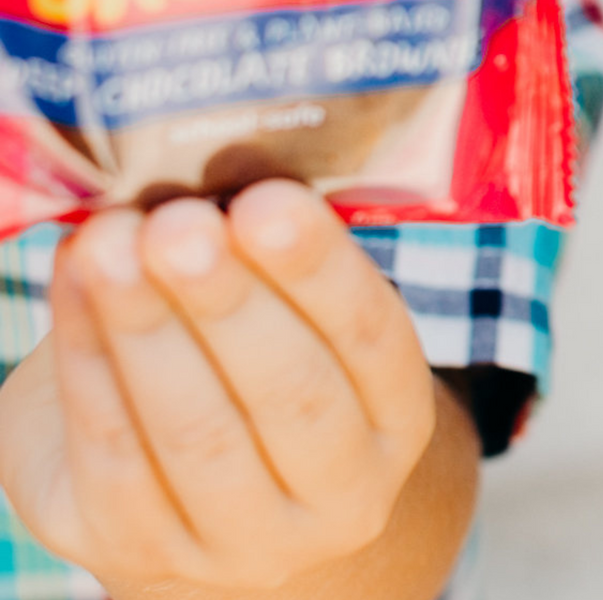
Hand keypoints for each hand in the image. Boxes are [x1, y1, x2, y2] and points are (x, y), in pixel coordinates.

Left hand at [0, 180, 442, 594]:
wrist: (202, 508)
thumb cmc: (249, 377)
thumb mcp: (290, 324)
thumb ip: (266, 262)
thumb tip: (206, 181)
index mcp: (397, 421)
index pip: (373, 341)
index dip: (321, 271)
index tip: (269, 200)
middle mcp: (342, 495)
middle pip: (291, 392)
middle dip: (227, 299)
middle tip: (177, 222)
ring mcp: (246, 539)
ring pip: (199, 430)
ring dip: (144, 325)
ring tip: (107, 243)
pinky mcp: (141, 549)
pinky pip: (115, 454)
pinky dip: (87, 361)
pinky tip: (76, 289)